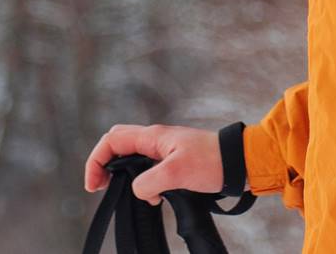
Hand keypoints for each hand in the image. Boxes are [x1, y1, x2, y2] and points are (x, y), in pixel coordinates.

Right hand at [82, 124, 222, 205]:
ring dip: (126, 176)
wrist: (240, 162)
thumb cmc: (213, 161)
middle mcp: (156, 140)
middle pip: (118, 145)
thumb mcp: (177, 173)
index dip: (97, 161)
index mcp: (153, 137)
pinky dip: (145, 184)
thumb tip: (136, 190)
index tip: (94, 184)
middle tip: (101, 186)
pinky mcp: (175, 161)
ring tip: (129, 194)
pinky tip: (154, 197)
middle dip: (105, 164)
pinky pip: (149, 169)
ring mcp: (165, 150)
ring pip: (133, 158)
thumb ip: (149, 181)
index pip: (112, 141)